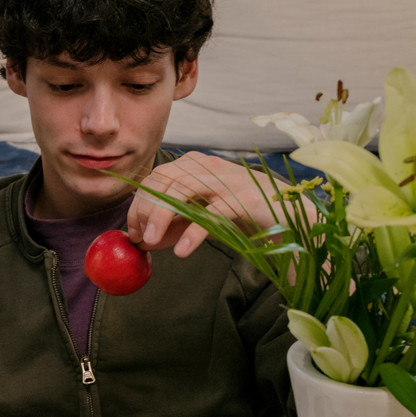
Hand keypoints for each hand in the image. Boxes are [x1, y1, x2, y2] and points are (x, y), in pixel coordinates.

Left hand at [127, 152, 278, 257]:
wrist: (282, 221)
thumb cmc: (237, 217)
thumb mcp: (197, 220)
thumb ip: (170, 227)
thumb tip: (138, 241)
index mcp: (195, 166)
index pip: (157, 177)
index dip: (139, 203)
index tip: (133, 231)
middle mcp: (209, 167)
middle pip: (165, 179)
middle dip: (146, 208)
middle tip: (140, 236)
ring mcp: (227, 180)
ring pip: (183, 188)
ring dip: (161, 215)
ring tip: (152, 241)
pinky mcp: (244, 199)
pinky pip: (212, 212)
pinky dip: (193, 232)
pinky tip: (182, 250)